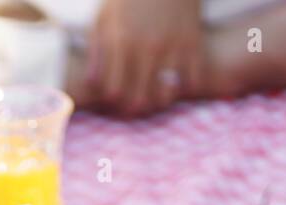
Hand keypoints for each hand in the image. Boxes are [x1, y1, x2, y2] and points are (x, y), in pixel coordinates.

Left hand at [87, 0, 203, 114]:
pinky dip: (185, 86)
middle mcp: (146, 49)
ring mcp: (172, 47)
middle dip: (133, 107)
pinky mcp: (193, 42)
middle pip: (138, 100)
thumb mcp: (105, 16)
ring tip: (155, 96)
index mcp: (121, 43)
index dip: (112, 99)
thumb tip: (92, 83)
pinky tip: (178, 80)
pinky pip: (192, 80)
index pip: (113, 92)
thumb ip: (97, 50)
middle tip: (134, 103)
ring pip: (165, 96)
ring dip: (158, 101)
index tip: (115, 94)